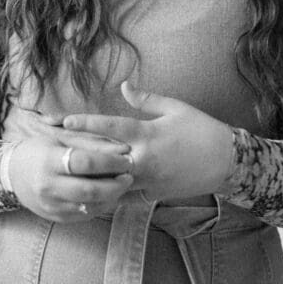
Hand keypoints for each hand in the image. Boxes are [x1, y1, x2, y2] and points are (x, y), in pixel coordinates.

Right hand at [7, 110, 134, 222]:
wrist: (12, 174)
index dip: (110, 161)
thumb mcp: (61, 138)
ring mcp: (51, 206)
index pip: (85, 163)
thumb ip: (92, 143)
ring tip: (123, 184)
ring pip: (90, 207)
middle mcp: (48, 187)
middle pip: (90, 190)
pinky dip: (101, 206)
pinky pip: (84, 215)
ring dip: (112, 197)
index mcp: (49, 161)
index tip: (127, 158)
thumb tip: (123, 149)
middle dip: (115, 184)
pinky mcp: (56, 218)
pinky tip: (109, 195)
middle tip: (130, 174)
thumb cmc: (39, 150)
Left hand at [63, 82, 234, 201]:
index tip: (64, 121)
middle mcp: (143, 159)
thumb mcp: (175, 108)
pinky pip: (126, 197)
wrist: (227, 162)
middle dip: (78, 153)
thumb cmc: (202, 129)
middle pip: (103, 157)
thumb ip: (146, 99)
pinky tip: (91, 198)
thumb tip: (123, 85)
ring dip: (89, 179)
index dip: (85, 123)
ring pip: (110, 182)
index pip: (110, 126)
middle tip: (55, 150)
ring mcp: (147, 180)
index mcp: (147, 134)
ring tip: (65, 176)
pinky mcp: (153, 194)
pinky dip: (109, 197)